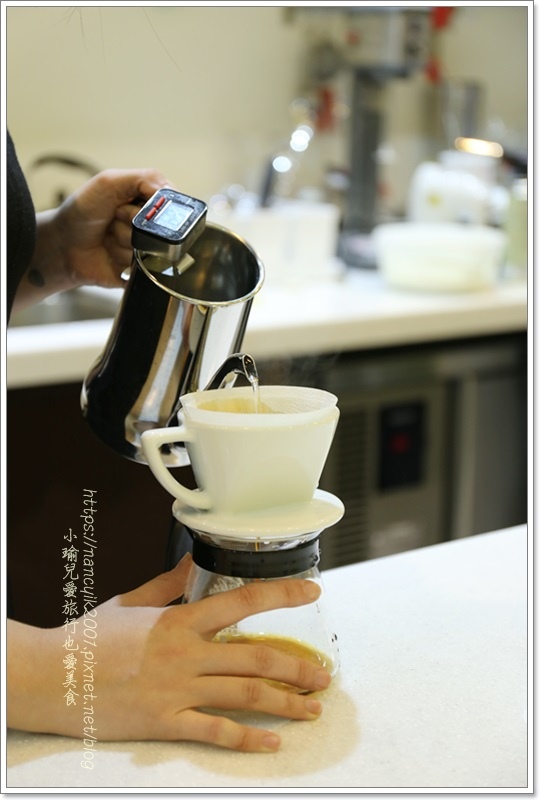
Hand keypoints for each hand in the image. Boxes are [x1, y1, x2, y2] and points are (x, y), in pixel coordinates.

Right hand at [8, 557, 331, 751]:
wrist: (51, 677)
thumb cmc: (89, 639)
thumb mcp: (131, 602)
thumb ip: (168, 583)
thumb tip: (193, 558)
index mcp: (179, 620)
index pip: (242, 601)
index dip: (282, 594)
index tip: (312, 591)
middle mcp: (186, 654)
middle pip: (255, 658)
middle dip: (296, 666)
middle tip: (323, 673)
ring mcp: (177, 691)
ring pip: (244, 695)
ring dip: (285, 702)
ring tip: (313, 708)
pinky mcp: (164, 723)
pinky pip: (214, 733)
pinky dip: (246, 739)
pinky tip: (272, 742)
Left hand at [52, 167, 168, 287]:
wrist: (63, 246)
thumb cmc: (82, 212)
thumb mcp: (109, 182)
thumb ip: (145, 178)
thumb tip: (170, 193)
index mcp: (148, 201)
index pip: (170, 203)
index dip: (150, 206)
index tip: (126, 204)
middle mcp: (151, 225)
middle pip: (161, 228)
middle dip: (132, 222)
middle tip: (113, 218)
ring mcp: (146, 249)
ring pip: (150, 249)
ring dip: (123, 242)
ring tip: (108, 238)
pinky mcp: (141, 271)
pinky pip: (144, 269)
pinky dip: (124, 262)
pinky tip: (110, 254)